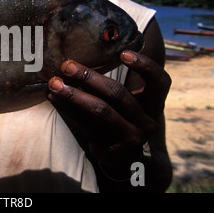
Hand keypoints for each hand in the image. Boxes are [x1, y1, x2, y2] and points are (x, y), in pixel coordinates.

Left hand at [46, 50, 171, 171]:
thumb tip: (82, 58)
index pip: (160, 82)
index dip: (145, 66)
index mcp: (153, 105)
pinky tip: (53, 98)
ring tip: (54, 83)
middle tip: (67, 66)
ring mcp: (129, 138)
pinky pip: (85, 125)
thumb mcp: (130, 104)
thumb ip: (115, 86)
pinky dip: (66, 109)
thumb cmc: (122, 119)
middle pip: (118, 94)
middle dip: (89, 77)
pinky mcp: (110, 149)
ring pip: (100, 111)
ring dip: (73, 95)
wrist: (125, 159)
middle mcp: (146, 122)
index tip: (123, 53)